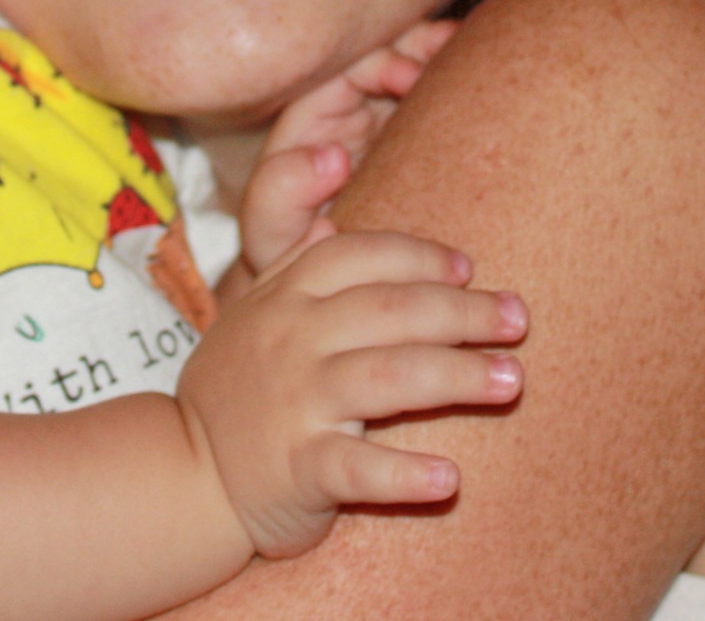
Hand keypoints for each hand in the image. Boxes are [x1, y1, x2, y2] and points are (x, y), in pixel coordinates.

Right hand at [175, 227, 525, 560]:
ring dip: (458, 375)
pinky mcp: (299, 470)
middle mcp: (292, 340)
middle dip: (464, 311)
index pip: (362, 257)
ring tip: (512, 380)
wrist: (184, 477)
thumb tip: (332, 225)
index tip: (469, 268)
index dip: (420, 257)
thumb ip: (295, 268)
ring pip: (389, 377)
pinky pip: (358, 470)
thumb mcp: (254, 315)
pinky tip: (450, 479)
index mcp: (285, 296)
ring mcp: (294, 404)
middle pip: (391, 311)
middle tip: (519, 320)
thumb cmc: (240, 391)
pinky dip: (405, 476)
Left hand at [240, 20, 455, 273]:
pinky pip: (438, 102)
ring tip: (474, 46)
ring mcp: (385, 124)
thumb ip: (282, 191)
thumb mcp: (273, 228)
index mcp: (313, 121)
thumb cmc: (289, 250)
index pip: (345, 72)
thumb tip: (330, 155)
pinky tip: (488, 74)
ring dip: (442, 54)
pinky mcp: (417, 142)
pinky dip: (461, 85)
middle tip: (450, 46)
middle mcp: (349, 112)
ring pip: (415, 70)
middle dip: (417, 43)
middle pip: (383, 57)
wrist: (325, 279)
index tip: (409, 76)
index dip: (378, 63)